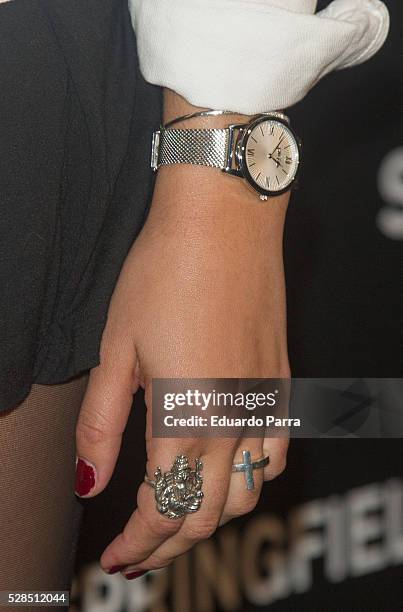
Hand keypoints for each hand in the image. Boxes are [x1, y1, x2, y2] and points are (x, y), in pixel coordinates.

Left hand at [74, 92, 289, 576]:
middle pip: (205, 516)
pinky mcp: (281, 382)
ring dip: (211, 517)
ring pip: (246, 495)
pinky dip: (251, 479)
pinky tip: (230, 468)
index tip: (114, 555)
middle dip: (168, 545)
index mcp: (185, 418)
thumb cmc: (164, 275)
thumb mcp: (115, 351)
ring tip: (179, 514)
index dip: (136, 545)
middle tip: (138, 551)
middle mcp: (234, 422)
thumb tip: (89, 481)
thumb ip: (101, 425)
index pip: (162, 511)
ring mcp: (264, 403)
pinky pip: (277, 453)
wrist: (224, 221)